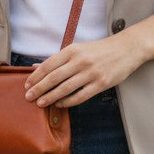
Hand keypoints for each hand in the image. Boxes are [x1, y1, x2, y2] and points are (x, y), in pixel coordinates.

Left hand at [24, 36, 140, 108]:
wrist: (126, 49)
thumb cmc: (99, 49)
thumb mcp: (78, 49)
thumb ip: (59, 58)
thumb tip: (36, 67)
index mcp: (73, 50)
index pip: (49, 64)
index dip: (36, 76)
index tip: (26, 84)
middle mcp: (80, 61)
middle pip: (54, 78)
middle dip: (39, 88)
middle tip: (28, 97)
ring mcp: (91, 73)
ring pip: (65, 88)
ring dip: (50, 97)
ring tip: (40, 103)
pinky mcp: (101, 84)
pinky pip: (80, 96)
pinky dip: (68, 101)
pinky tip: (60, 104)